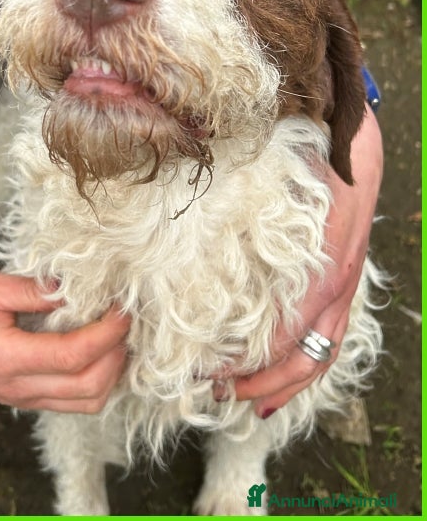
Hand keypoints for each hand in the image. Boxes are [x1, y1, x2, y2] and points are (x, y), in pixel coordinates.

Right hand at [0, 272, 129, 413]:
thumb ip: (32, 289)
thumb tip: (73, 287)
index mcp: (6, 356)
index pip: (72, 355)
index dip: (106, 334)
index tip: (121, 309)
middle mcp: (19, 386)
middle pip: (89, 386)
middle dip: (118, 354)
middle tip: (126, 321)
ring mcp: (25, 398)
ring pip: (88, 402)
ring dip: (113, 373)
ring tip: (118, 337)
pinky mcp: (30, 399)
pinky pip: (76, 403)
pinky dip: (99, 382)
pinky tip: (102, 353)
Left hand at [216, 105, 382, 417]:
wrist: (358, 149)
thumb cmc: (314, 164)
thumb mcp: (282, 185)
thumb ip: (243, 210)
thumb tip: (189, 226)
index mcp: (321, 272)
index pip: (284, 337)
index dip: (244, 363)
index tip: (203, 370)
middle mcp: (336, 290)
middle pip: (302, 358)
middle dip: (258, 382)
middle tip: (213, 390)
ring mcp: (344, 291)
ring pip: (319, 357)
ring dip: (281, 384)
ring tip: (242, 397)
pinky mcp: (344, 287)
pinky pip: (329, 340)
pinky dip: (305, 368)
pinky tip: (279, 381)